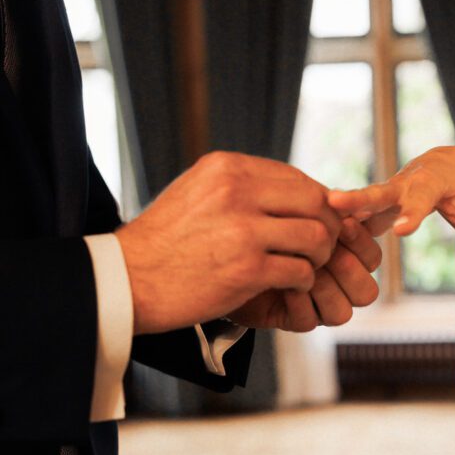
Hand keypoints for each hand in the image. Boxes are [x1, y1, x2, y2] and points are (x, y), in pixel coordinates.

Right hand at [116, 152, 340, 333]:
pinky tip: (290, 286)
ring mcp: (243, 231)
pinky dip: (303, 281)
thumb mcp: (197, 192)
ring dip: (319, 256)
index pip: (296, 178)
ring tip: (305, 266)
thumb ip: (241, 186)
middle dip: (327, 226)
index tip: (311, 223)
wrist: (127, 280)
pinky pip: (301, 271)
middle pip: (315, 202)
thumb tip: (291, 189)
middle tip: (319, 247)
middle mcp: (236, 192)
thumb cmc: (164, 242)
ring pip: (316, 236)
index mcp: (226, 168)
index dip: (315, 203)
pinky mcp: (247, 269)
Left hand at [228, 217, 381, 331]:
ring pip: (343, 312)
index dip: (362, 243)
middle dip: (347, 267)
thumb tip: (342, 200)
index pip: (372, 258)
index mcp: (346, 255)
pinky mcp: (295, 319)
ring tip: (300, 264)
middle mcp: (336, 285)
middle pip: (367, 292)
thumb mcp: (295, 209)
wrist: (224, 248)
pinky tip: (281, 281)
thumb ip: (322, 207)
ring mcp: (318, 306)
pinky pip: (310, 320)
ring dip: (323, 286)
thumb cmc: (263, 221)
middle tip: (326, 248)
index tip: (344, 223)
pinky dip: (298, 300)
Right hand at [327, 146, 454, 276]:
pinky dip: (338, 220)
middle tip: (336, 202)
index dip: (412, 213)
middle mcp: (406, 181)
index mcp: (435, 179)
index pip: (423, 197)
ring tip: (315, 216)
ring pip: (363, 200)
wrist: (448, 167)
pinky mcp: (377, 202)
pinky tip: (315, 232)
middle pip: (382, 191)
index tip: (402, 231)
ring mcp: (388, 191)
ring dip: (340, 208)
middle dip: (360, 198)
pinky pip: (357, 211)